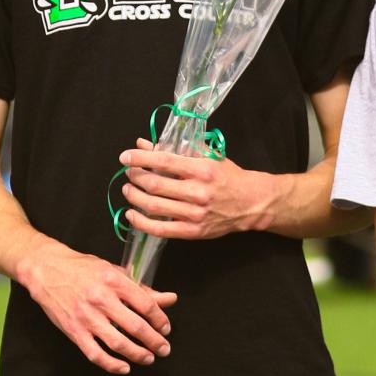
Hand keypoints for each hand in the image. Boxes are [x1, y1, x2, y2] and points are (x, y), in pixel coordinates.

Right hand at [19, 239, 176, 374]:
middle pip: (135, 326)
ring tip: (148, 358)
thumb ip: (141, 288)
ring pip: (118, 343)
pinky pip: (95, 354)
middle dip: (154, 341)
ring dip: (138, 354)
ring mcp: (86, 317)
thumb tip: (170, 299)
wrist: (45, 270)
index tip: (165, 328)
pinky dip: (112, 365)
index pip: (146, 305)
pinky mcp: (73, 331)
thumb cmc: (82, 269)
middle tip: (164, 349)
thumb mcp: (113, 271)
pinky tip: (124, 368)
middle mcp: (101, 299)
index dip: (160, 320)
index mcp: (113, 281)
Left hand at [119, 141, 270, 240]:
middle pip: (155, 184)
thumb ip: (176, 150)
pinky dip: (141, 222)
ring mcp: (195, 214)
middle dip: (135, 177)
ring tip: (128, 190)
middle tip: (128, 173)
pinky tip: (131, 214)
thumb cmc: (227, 176)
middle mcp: (198, 192)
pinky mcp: (193, 231)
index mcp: (202, 169)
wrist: (250, 203)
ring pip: (154, 206)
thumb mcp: (207, 157)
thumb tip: (145, 144)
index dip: (140, 158)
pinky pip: (160, 229)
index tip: (125, 157)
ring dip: (134, 197)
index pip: (164, 161)